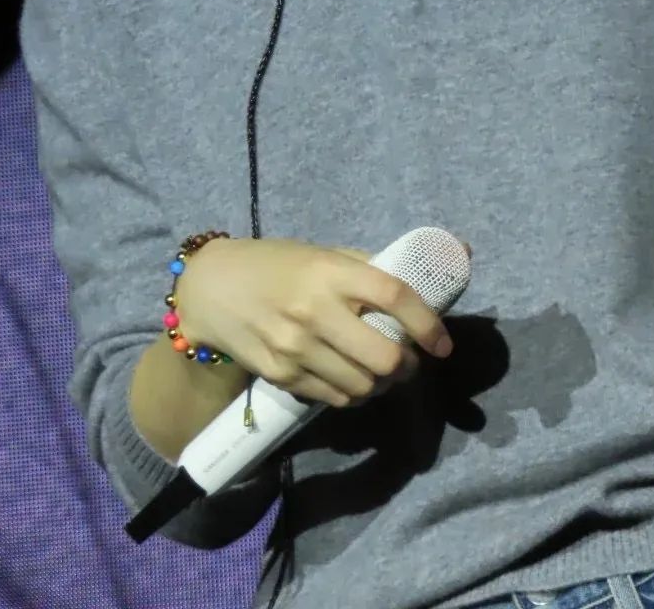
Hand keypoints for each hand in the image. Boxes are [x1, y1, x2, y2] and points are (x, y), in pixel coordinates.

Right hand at [176, 236, 455, 408]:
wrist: (210, 288)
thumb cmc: (277, 264)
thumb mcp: (323, 255)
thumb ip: (370, 267)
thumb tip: (441, 261)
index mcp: (330, 272)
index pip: (392, 296)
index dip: (426, 323)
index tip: (442, 343)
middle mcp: (314, 311)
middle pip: (382, 357)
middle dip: (406, 365)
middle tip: (408, 359)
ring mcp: (295, 348)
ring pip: (362, 386)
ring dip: (381, 384)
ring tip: (381, 372)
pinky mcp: (280, 375)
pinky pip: (333, 397)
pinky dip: (353, 393)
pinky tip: (352, 378)